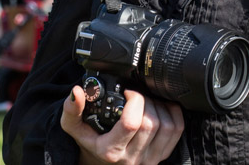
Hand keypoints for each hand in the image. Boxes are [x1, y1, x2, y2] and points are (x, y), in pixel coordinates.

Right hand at [61, 86, 183, 164]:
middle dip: (146, 101)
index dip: (134, 100)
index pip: (131, 123)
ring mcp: (150, 158)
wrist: (102, 161)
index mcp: (111, 150)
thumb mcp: (74, 127)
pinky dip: (172, 113)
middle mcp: (132, 158)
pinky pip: (177, 130)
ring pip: (166, 126)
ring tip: (146, 102)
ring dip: (159, 106)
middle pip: (151, 123)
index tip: (127, 92)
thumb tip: (77, 91)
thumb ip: (72, 110)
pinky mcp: (162, 155)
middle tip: (137, 95)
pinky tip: (160, 107)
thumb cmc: (91, 141)